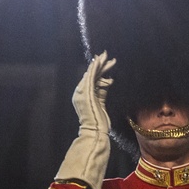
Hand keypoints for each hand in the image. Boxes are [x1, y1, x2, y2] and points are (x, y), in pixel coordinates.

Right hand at [54, 52, 116, 188]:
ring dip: (99, 64)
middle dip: (99, 65)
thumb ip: (102, 93)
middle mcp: (79, 93)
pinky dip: (96, 68)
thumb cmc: (98, 124)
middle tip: (106, 55)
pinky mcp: (86, 92)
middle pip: (90, 75)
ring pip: (91, 74)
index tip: (103, 63)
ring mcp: (82, 92)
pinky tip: (101, 61)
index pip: (90, 81)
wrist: (94, 132)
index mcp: (82, 97)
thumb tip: (108, 81)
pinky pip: (91, 77)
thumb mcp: (101, 105)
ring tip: (107, 55)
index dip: (96, 71)